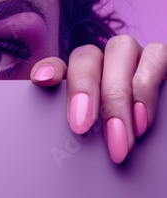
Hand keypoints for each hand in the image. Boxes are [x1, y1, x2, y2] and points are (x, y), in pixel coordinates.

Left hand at [30, 34, 166, 163]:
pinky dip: (147, 86)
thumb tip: (67, 149)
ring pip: (121, 48)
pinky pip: (158, 54)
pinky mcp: (162, 61)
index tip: (42, 81)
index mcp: (79, 79)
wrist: (165, 149)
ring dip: (118, 93)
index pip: (55, 65)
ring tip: (120, 136)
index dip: (48, 68)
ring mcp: (134, 56)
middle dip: (84, 89)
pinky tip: (143, 119)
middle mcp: (104, 61)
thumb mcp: (96, 138)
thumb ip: (81, 132)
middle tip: (82, 127)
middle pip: (86, 56)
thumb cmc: (122, 143)